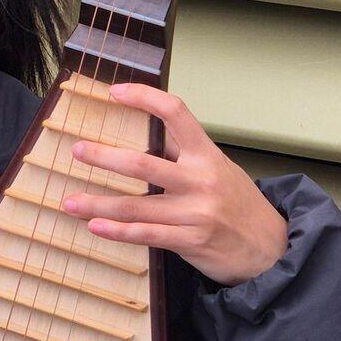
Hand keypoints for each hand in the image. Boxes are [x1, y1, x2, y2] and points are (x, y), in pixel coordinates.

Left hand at [61, 83, 287, 286]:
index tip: (115, 91)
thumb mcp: (218, 168)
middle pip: (143, 164)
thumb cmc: (237, 203)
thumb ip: (184, 152)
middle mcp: (200, 180)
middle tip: (77, 150)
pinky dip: (117, 232)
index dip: (144, 98)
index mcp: (206, 154)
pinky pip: (145, 234)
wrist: (271, 248)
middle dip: (104, 157)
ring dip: (97, 204)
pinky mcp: (189, 241)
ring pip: (136, 206)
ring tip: (69, 201)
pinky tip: (94, 227)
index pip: (175, 113)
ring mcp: (195, 213)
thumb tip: (146, 128)